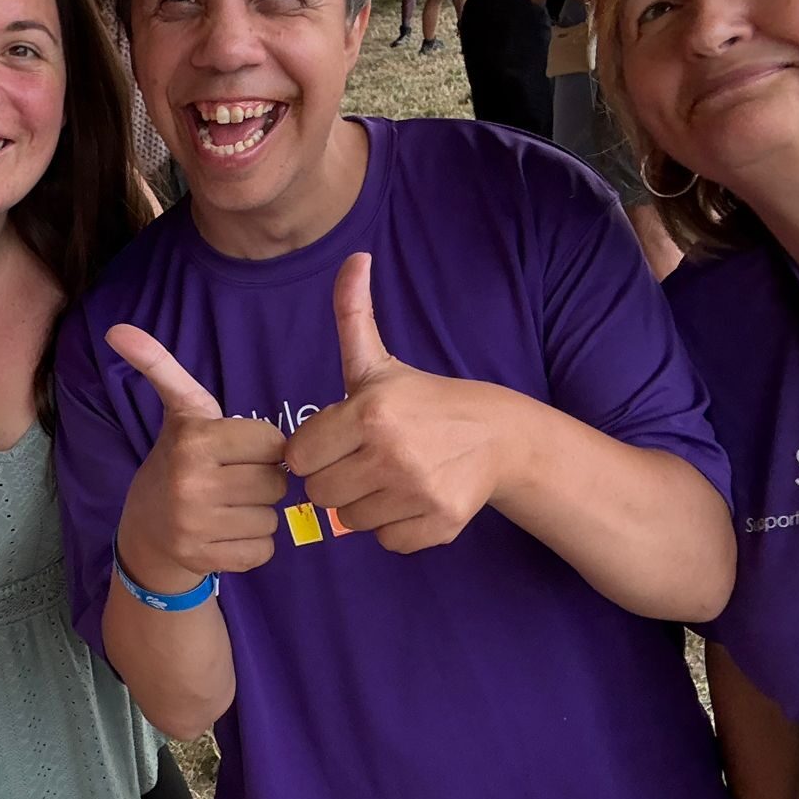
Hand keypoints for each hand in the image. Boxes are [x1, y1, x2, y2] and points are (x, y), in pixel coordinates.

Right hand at [108, 325, 286, 588]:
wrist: (146, 529)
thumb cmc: (176, 460)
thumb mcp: (178, 410)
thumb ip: (160, 366)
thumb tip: (117, 327)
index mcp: (194, 440)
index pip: (273, 442)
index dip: (262, 446)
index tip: (237, 450)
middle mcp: (193, 483)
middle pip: (276, 482)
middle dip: (262, 480)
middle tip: (233, 480)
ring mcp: (196, 525)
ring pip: (272, 518)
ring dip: (259, 514)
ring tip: (228, 507)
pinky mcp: (205, 559)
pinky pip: (264, 551)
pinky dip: (253, 545)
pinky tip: (226, 533)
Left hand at [285, 254, 512, 553]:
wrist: (499, 436)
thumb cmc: (424, 400)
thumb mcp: (379, 362)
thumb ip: (353, 315)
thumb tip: (353, 257)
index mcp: (368, 413)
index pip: (299, 457)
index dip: (314, 449)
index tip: (338, 439)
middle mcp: (390, 454)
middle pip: (318, 493)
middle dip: (334, 478)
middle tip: (362, 460)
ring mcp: (416, 492)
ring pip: (349, 520)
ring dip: (362, 504)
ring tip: (389, 477)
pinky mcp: (438, 524)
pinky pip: (385, 542)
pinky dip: (394, 527)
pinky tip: (411, 498)